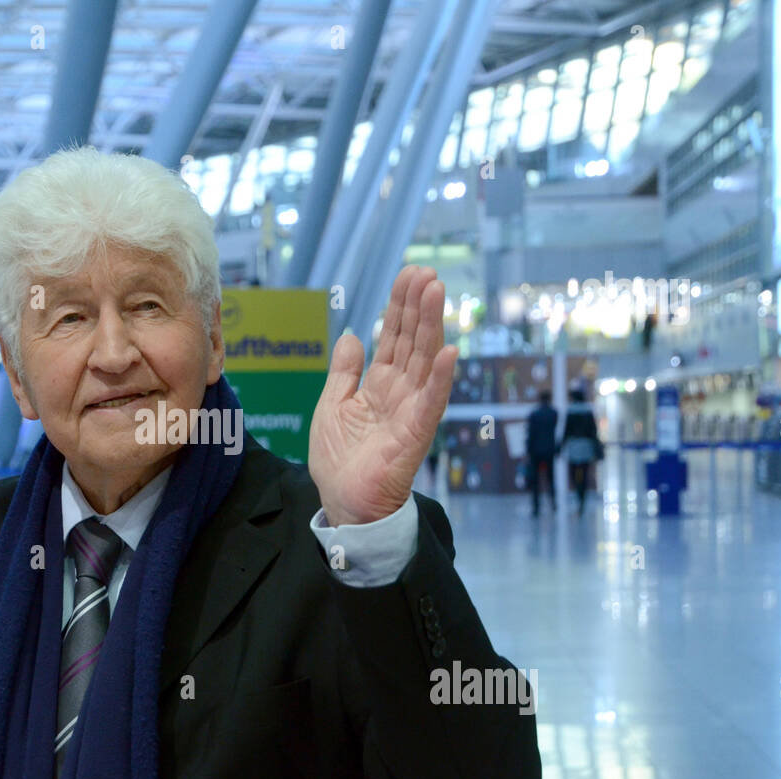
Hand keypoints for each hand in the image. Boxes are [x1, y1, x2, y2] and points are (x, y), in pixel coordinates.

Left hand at [309, 265, 457, 525]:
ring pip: (425, 361)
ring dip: (432, 327)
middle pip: (412, 341)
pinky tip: (449, 351)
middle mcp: (400, 393)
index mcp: (379, 385)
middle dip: (418, 306)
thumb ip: (344, 372)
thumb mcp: (331, 406)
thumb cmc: (340, 462)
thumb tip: (354, 335)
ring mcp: (411, 410)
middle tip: (425, 272)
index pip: (393, 338)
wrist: (344, 504)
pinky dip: (441, 378)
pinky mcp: (416, 433)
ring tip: (436, 291)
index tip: (408, 275)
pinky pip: (432, 402)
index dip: (400, 307)